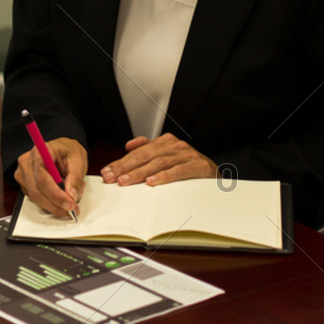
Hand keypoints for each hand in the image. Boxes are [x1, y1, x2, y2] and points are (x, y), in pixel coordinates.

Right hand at [14, 137, 86, 218]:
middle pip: (36, 190)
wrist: (63, 149)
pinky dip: (48, 202)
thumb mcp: (78, 161)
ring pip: (35, 197)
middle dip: (55, 204)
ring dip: (53, 205)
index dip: (55, 194)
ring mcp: (23, 172)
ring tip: (69, 201)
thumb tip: (71, 195)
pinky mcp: (24, 182)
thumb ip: (75, 178)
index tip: (69, 203)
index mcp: (41, 152)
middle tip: (72, 208)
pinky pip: (35, 198)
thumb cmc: (68, 151)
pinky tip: (60, 198)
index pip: (42, 177)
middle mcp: (28, 162)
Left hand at [101, 134, 216, 186]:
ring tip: (127, 181)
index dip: (121, 162)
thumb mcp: (168, 156)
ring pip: (158, 163)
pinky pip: (178, 171)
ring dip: (140, 172)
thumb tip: (129, 145)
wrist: (216, 174)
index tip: (107, 172)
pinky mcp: (197, 165)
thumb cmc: (189, 167)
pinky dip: (164, 176)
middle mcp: (175, 146)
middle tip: (112, 178)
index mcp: (165, 142)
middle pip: (145, 156)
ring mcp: (187, 154)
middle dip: (126, 168)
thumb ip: (149, 149)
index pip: (138, 152)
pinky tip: (152, 182)